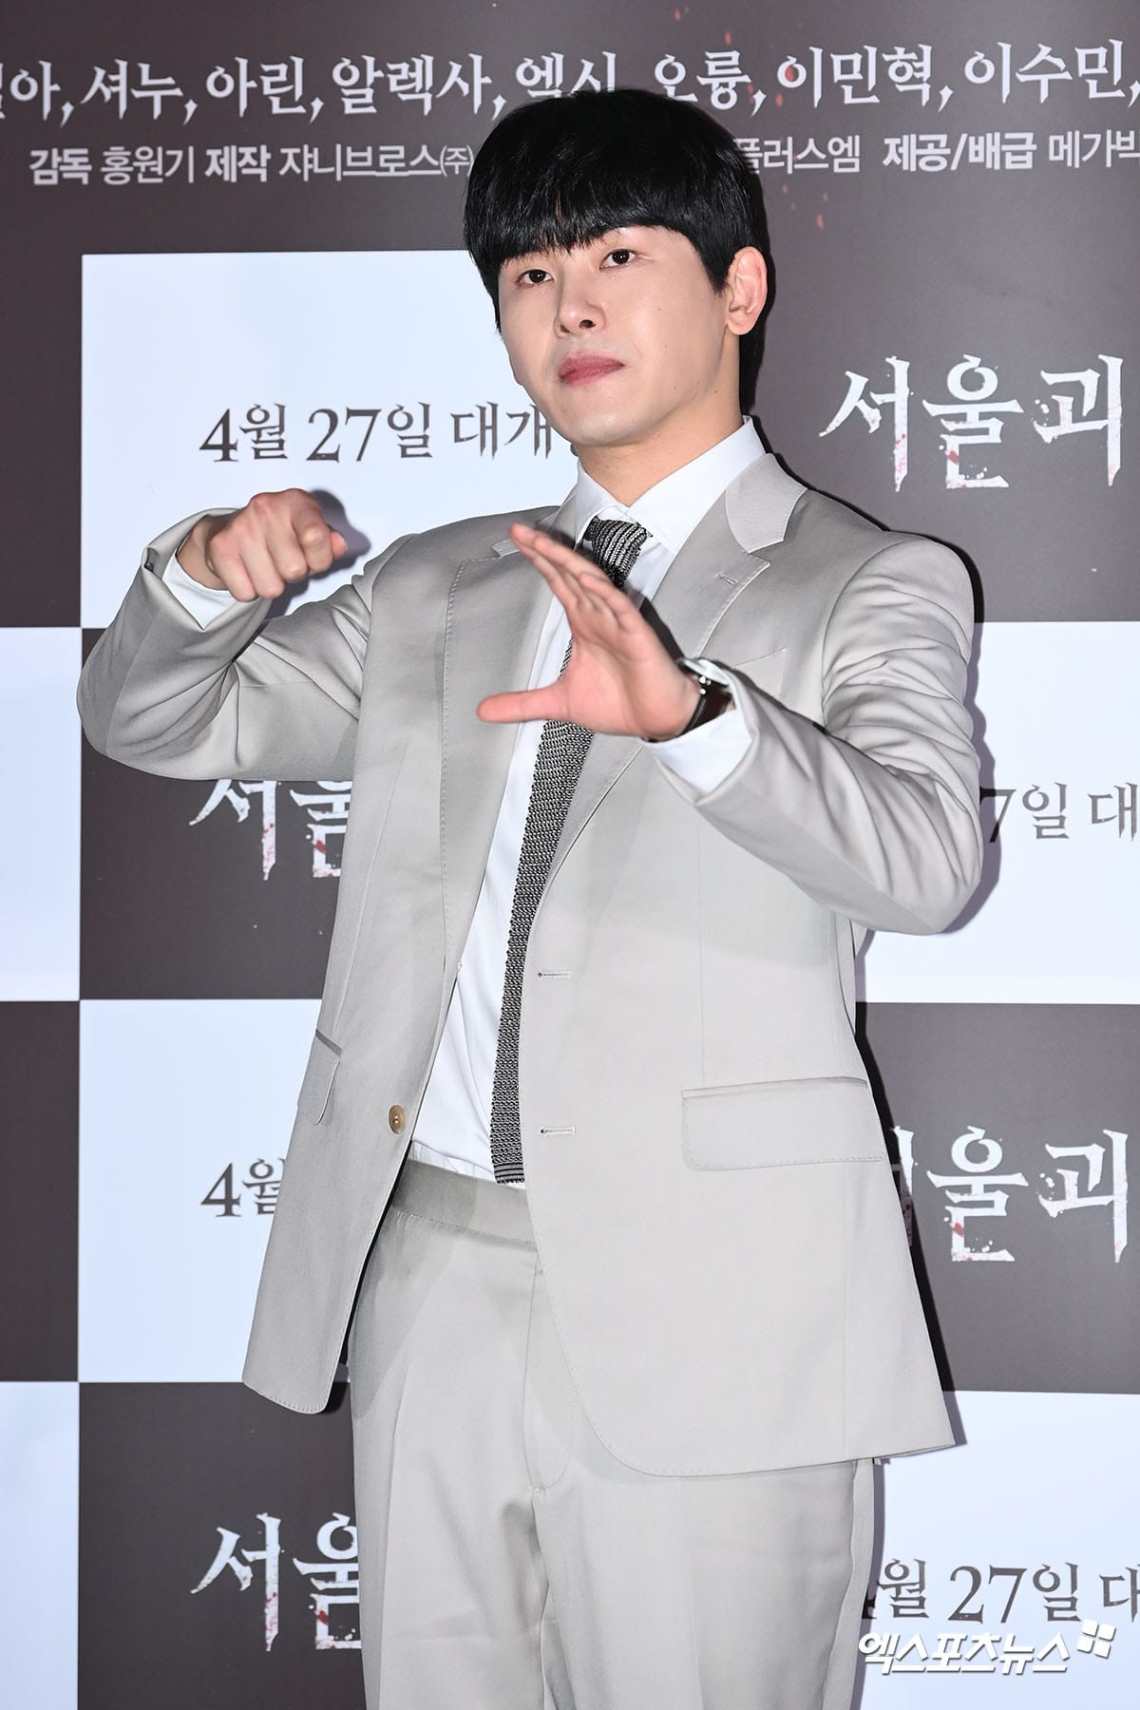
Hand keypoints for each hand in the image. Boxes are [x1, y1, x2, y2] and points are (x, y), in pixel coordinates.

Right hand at [174, 488, 348, 600]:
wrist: (231, 529)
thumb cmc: (281, 533)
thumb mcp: (310, 531)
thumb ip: (329, 541)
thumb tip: (339, 545)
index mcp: (296, 502)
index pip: (316, 537)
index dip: (319, 560)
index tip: (312, 557)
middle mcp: (267, 508)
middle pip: (294, 570)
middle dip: (293, 575)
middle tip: (284, 561)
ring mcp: (241, 526)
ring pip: (270, 588)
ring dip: (271, 585)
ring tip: (266, 566)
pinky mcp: (220, 547)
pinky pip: (245, 593)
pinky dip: (248, 590)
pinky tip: (247, 570)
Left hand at [476, 522, 700, 739]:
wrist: (656, 721)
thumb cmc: (618, 704)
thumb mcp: (559, 703)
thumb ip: (522, 703)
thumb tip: (484, 710)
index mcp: (583, 624)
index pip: (557, 583)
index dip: (539, 560)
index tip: (517, 539)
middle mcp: (599, 616)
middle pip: (569, 574)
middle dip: (546, 551)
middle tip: (520, 531)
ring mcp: (619, 623)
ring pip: (592, 583)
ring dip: (569, 563)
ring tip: (545, 544)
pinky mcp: (638, 636)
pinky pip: (620, 608)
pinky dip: (605, 593)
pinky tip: (587, 579)